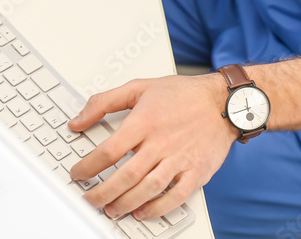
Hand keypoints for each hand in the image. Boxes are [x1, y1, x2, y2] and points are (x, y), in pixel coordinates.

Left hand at [67, 75, 238, 220]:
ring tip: (111, 209)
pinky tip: (143, 211)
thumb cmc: (182, 94)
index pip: (109, 150)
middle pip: (126, 175)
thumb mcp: (139, 87)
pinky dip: (158, 208)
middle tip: (90, 199)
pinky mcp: (196, 172)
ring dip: (126, 203)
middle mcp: (161, 142)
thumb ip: (104, 102)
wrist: (223, 102)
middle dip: (103, 192)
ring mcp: (180, 159)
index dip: (89, 166)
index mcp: (144, 121)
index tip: (77, 173)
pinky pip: (175, 196)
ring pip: (148, 189)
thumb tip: (78, 120)